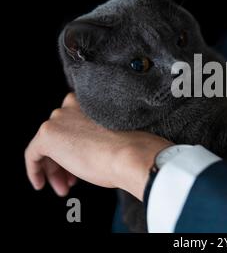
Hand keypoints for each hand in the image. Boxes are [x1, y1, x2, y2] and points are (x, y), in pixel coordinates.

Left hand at [24, 93, 172, 200]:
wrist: (131, 154)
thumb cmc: (130, 149)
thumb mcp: (112, 135)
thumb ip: (95, 135)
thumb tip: (84, 152)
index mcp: (89, 101)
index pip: (72, 124)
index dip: (74, 147)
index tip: (80, 164)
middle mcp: (71, 105)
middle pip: (59, 136)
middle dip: (63, 161)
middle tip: (71, 182)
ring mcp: (58, 119)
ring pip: (48, 147)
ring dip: (54, 169)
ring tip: (64, 188)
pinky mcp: (47, 135)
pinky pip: (33, 154)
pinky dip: (35, 170)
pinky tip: (41, 183)